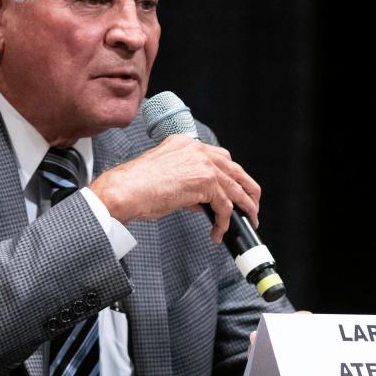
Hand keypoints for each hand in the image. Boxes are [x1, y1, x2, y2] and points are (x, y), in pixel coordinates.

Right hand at [88, 134, 260, 240]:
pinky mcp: (205, 182)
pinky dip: (224, 222)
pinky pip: (225, 206)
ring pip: (236, 188)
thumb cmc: (136, 187)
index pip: (219, 158)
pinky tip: (217, 232)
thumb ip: (188, 183)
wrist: (124, 191)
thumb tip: (203, 201)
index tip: (236, 190)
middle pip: (235, 169)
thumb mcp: (166, 177)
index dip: (231, 176)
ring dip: (244, 208)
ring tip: (246, 221)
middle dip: (247, 189)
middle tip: (251, 206)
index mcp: (185, 143)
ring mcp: (203, 164)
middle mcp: (197, 149)